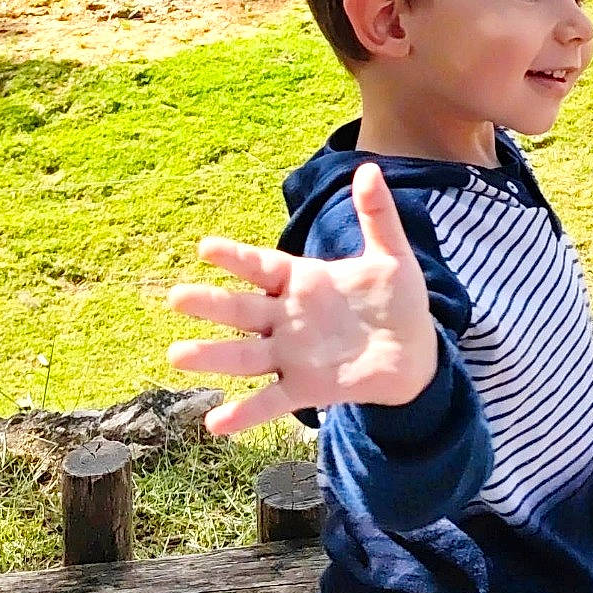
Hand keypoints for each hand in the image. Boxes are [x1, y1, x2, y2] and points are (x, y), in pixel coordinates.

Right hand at [167, 161, 437, 434]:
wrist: (416, 353)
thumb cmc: (398, 301)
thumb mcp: (390, 255)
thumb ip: (376, 215)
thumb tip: (368, 168)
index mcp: (302, 281)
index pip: (261, 266)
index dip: (235, 258)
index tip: (205, 247)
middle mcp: (287, 317)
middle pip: (241, 310)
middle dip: (209, 304)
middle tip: (175, 298)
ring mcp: (291, 354)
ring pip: (244, 354)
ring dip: (212, 356)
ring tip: (177, 355)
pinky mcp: (305, 388)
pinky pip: (269, 401)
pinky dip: (243, 414)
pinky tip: (216, 424)